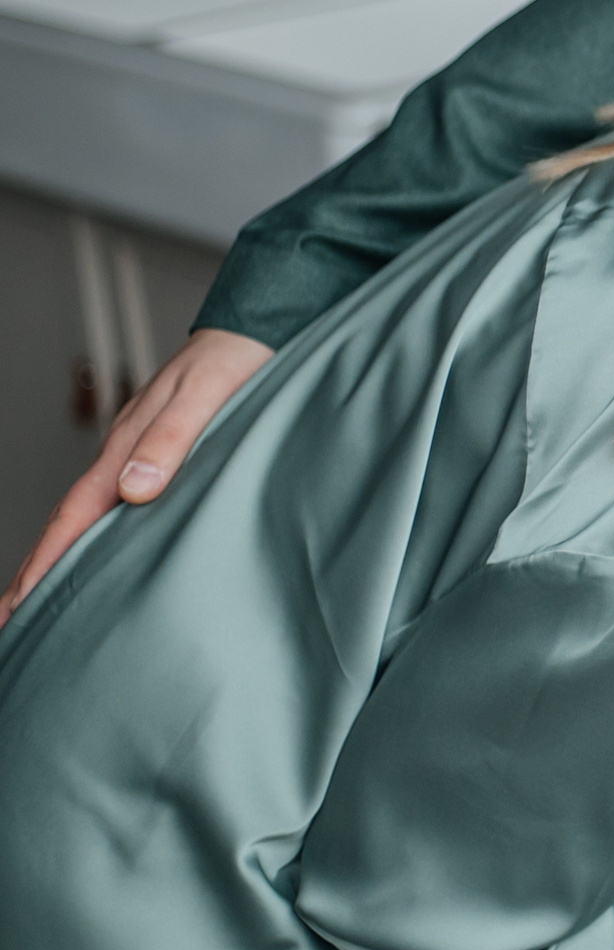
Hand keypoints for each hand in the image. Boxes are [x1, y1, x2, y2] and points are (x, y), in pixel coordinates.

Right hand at [3, 328, 272, 627]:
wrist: (254, 329)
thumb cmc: (233, 361)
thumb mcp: (206, 397)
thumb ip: (171, 441)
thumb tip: (133, 491)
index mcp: (128, 447)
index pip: (75, 515)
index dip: (46, 562)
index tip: (18, 605)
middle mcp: (126, 454)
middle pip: (71, 522)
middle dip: (38, 570)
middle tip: (10, 620)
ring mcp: (139, 454)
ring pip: (92, 515)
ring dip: (65, 556)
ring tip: (43, 597)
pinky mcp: (161, 454)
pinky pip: (117, 503)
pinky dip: (98, 534)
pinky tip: (104, 551)